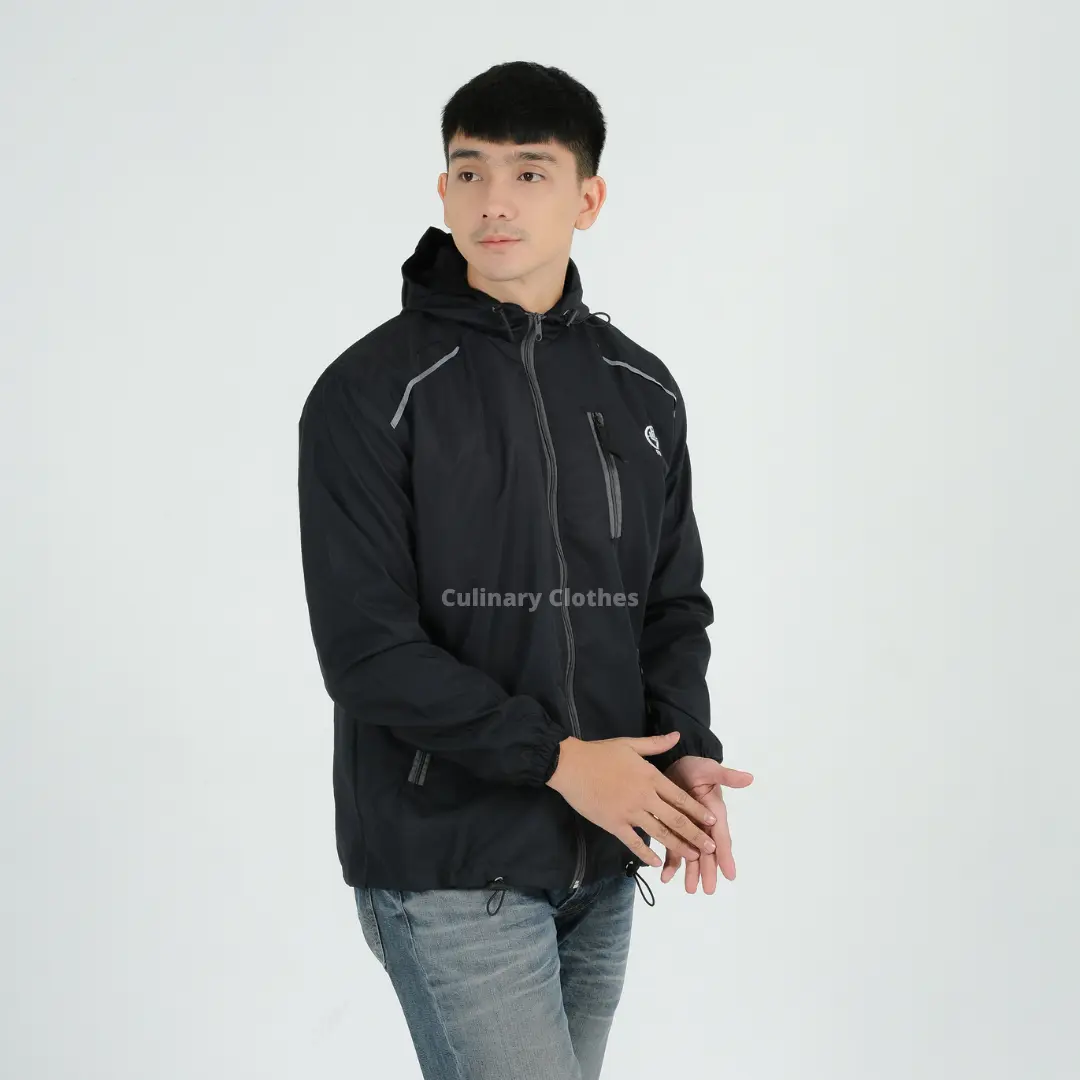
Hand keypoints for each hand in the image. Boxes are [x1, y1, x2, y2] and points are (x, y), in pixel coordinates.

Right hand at [546, 731, 717, 867]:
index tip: (713, 822)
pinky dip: (646, 854)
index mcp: (650, 777)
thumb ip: (656, 743)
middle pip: (676, 819)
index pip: (680, 797)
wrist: (571, 765)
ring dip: (678, 846)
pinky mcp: (614, 824)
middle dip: (696, 834)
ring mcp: (629, 813)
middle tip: (711, 848)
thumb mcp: (630, 744)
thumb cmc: (600, 753)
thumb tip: (676, 735)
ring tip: (692, 857)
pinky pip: (634, 842)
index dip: (698, 811)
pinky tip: (656, 862)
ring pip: (659, 833)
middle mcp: (644, 797)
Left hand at [659, 756, 753, 892]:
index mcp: (714, 813)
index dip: (725, 855)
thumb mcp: (709, 770)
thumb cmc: (695, 768)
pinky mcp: (673, 829)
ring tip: (690, 889)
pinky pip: (672, 848)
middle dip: (708, 870)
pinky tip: (665, 877)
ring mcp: (688, 829)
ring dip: (691, 871)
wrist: (675, 764)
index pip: (721, 836)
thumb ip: (725, 776)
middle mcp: (703, 825)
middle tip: (708, 890)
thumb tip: (749, 778)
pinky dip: (670, 863)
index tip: (730, 874)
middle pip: (707, 851)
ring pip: (691, 854)